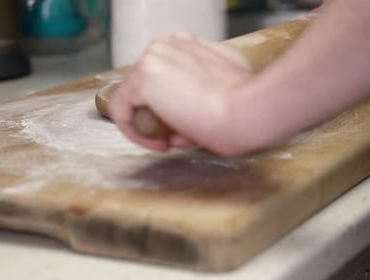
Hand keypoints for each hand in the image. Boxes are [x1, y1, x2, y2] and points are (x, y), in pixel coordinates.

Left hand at [109, 32, 253, 154]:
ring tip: (177, 141)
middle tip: (181, 136)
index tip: (185, 127)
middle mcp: (167, 46)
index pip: (163, 78)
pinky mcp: (142, 79)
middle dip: (162, 118)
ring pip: (134, 101)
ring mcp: (153, 59)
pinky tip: (160, 144)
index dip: (171, 108)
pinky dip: (136, 132)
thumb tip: (188, 107)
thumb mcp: (226, 84)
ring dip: (153, 126)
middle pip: (147, 91)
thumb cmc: (245, 105)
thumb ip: (202, 85)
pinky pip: (121, 111)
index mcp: (187, 45)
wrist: (248, 111)